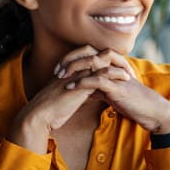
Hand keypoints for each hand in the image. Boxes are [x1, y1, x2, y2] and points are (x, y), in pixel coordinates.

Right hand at [8, 46, 130, 152]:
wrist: (40, 115)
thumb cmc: (50, 110)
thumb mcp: (66, 97)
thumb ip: (76, 91)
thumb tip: (88, 94)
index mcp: (69, 69)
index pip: (90, 56)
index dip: (104, 61)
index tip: (118, 69)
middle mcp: (74, 68)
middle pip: (97, 54)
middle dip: (114, 59)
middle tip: (127, 66)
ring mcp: (78, 74)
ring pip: (102, 60)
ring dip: (118, 65)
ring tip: (130, 73)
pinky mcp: (82, 83)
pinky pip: (102, 74)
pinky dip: (115, 75)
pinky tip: (126, 79)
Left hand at [57, 47, 169, 133]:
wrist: (151, 111)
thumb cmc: (133, 102)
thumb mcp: (112, 94)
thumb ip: (99, 90)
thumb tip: (85, 92)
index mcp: (112, 65)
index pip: (89, 53)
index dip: (73, 57)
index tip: (59, 68)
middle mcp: (114, 65)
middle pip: (88, 52)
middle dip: (70, 59)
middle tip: (57, 70)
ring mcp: (116, 74)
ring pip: (91, 62)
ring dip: (74, 68)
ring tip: (60, 76)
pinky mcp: (118, 86)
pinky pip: (97, 80)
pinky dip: (82, 82)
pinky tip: (71, 87)